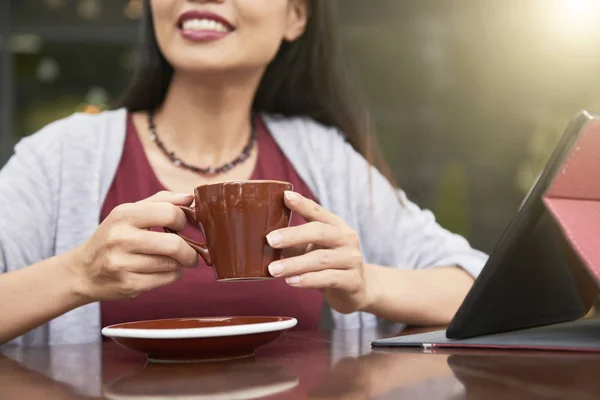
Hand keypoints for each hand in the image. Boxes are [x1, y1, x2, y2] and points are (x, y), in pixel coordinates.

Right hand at [70, 191, 198, 301]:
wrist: (83, 271)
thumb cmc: (114, 237)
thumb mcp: (130, 213)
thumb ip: (162, 201)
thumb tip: (191, 197)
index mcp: (124, 215)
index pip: (170, 213)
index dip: (183, 220)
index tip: (181, 226)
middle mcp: (120, 238)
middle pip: (174, 244)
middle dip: (190, 251)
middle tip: (190, 253)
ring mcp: (122, 263)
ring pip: (173, 264)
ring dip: (180, 264)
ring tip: (173, 261)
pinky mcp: (128, 284)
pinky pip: (167, 279)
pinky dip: (173, 275)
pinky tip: (163, 271)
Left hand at [266, 191, 373, 313]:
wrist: (357, 290)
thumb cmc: (328, 265)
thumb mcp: (313, 248)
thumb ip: (295, 241)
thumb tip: (264, 239)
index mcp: (336, 226)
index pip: (318, 212)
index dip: (302, 204)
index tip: (284, 196)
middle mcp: (347, 239)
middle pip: (320, 232)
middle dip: (293, 235)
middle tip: (270, 240)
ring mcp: (352, 260)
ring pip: (321, 259)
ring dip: (294, 264)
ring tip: (273, 270)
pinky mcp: (352, 281)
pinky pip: (328, 278)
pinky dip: (307, 280)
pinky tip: (290, 281)